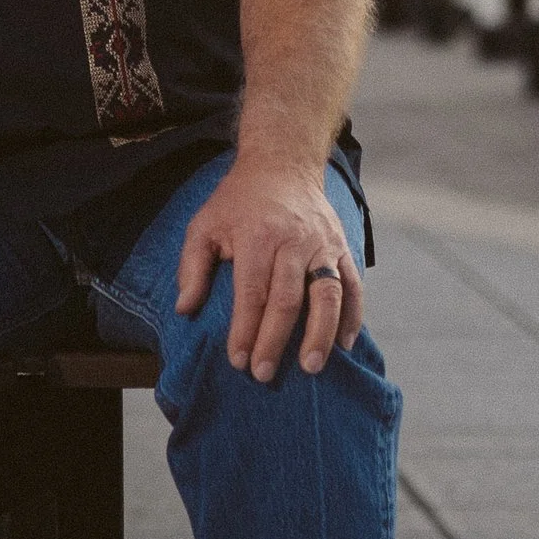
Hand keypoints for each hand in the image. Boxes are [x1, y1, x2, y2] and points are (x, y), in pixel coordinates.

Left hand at [174, 155, 363, 382]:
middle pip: (288, 298)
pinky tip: (344, 345)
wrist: (282, 165)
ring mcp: (323, 244)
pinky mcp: (343, 247)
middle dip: (275, 340)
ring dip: (321, 334)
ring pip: (328, 294)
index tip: (237, 360)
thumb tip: (185, 309)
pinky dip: (352, 316)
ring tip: (312, 367)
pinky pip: (353, 285)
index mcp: (257, 236)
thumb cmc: (238, 201)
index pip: (252, 291)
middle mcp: (294, 241)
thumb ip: (193, 267)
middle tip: (264, 374)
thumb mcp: (204, 224)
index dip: (245, 329)